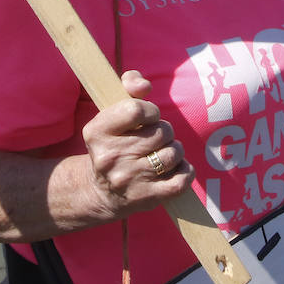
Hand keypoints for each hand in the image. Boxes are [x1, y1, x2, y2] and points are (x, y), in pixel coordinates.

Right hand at [81, 70, 191, 218]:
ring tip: (164, 154)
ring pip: (173, 154)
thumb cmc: (114, 143)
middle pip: (162, 131)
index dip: (150, 110)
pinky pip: (181, 181)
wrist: (101, 191)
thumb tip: (143, 86)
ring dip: (175, 151)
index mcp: (97, 131)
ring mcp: (128, 179)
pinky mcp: (146, 198)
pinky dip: (186, 171)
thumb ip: (129, 86)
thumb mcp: (112, 112)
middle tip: (156, 138)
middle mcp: (110, 156)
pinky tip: (178, 168)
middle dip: (165, 132)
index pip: (136, 109)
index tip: (148, 117)